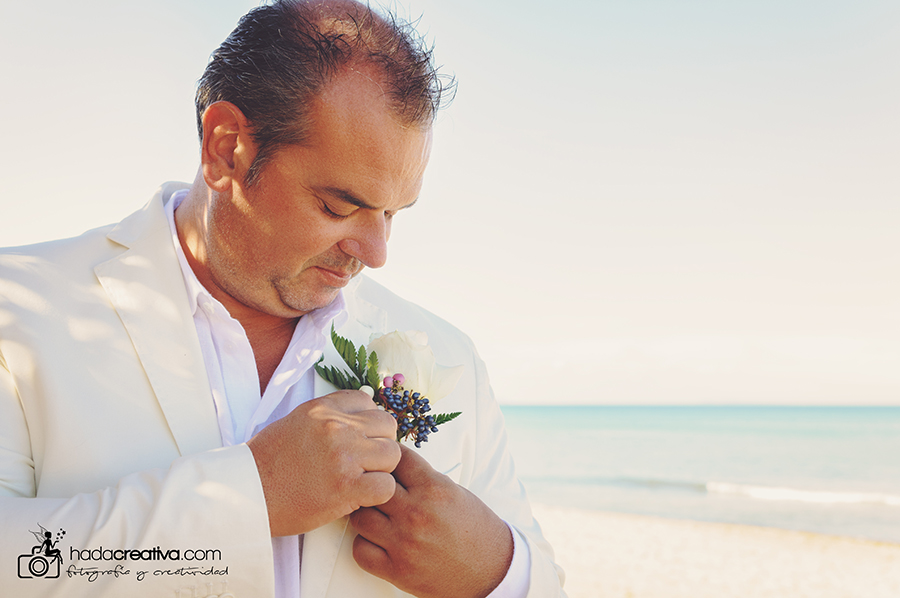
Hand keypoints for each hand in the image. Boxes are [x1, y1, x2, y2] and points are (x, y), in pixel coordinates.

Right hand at [247, 389, 400, 536]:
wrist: (246, 494)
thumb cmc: (267, 463)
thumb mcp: (295, 422)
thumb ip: (327, 417)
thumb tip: (357, 418)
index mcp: (322, 409)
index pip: (368, 402)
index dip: (368, 423)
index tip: (359, 438)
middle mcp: (336, 427)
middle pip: (387, 426)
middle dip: (380, 444)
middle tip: (364, 463)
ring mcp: (343, 456)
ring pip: (392, 455)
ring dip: (381, 470)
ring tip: (361, 480)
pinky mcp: (346, 488)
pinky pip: (386, 486)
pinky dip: (378, 495)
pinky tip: (360, 497)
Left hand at [350, 445, 513, 597]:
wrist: (491, 570)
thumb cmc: (475, 529)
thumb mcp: (454, 492)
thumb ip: (422, 480)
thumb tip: (392, 467)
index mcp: (434, 488)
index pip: (396, 458)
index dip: (390, 458)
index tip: (388, 463)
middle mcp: (416, 513)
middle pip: (373, 486)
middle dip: (374, 486)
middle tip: (378, 491)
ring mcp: (404, 543)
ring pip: (361, 517)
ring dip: (367, 515)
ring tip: (378, 517)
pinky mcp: (397, 570)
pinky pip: (360, 550)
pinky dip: (365, 544)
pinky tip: (377, 541)